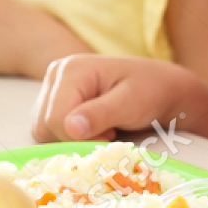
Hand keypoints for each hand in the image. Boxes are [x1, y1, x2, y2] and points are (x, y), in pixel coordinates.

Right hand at [33, 55, 195, 142]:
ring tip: (104, 127)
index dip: (81, 137)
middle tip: (109, 129)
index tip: (111, 133)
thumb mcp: (130, 103)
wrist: (162, 88)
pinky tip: (95, 127)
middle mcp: (56, 75)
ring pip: (45, 130)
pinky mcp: (54, 101)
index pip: (56, 118)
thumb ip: (100, 114)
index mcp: (71, 69)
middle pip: (46, 125)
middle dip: (78, 137)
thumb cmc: (151, 92)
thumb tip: (70, 127)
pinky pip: (49, 130)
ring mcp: (53, 87)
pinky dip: (71, 136)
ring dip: (74, 138)